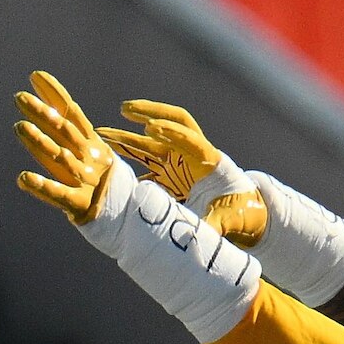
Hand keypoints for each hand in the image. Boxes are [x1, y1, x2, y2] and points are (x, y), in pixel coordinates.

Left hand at [10, 70, 146, 229]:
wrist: (131, 218)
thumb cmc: (102, 181)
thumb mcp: (89, 152)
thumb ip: (66, 131)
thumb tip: (44, 103)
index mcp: (91, 143)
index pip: (71, 113)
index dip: (54, 93)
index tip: (35, 76)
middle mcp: (88, 158)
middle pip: (63, 131)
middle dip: (42, 112)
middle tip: (19, 97)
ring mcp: (84, 180)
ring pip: (59, 158)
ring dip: (40, 142)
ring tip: (19, 127)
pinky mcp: (78, 204)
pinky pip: (58, 194)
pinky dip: (42, 186)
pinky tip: (23, 178)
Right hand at [96, 98, 269, 242]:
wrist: (242, 212)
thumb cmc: (240, 211)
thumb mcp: (230, 218)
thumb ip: (215, 223)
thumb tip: (200, 234)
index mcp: (210, 160)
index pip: (191, 140)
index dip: (173, 133)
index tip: (152, 127)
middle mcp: (192, 155)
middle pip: (170, 125)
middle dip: (148, 113)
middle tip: (124, 109)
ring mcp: (179, 163)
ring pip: (151, 143)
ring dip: (128, 136)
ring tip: (101, 133)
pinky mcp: (168, 175)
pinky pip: (145, 164)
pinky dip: (127, 162)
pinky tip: (106, 160)